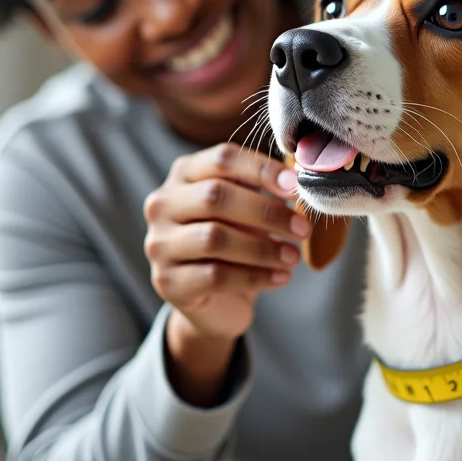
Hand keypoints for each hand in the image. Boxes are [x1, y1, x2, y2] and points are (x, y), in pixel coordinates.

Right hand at [144, 143, 308, 341]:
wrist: (215, 301)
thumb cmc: (235, 241)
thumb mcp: (247, 210)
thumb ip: (264, 190)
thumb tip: (296, 181)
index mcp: (183, 175)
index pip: (222, 159)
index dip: (261, 169)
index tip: (295, 186)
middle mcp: (163, 205)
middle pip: (215, 196)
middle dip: (266, 211)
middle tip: (302, 228)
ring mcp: (160, 244)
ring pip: (214, 238)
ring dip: (263, 248)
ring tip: (293, 257)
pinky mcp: (168, 282)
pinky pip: (215, 276)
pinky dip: (255, 276)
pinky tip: (281, 277)